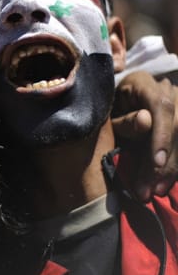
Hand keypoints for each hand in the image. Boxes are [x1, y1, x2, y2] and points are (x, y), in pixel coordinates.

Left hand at [112, 71, 176, 200]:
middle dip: (166, 161)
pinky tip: (165, 184)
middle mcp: (167, 89)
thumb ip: (124, 122)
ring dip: (173, 168)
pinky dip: (176, 168)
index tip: (157, 162)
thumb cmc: (104, 114)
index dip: (162, 135)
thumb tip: (146, 121)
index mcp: (142, 83)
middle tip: (149, 189)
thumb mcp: (106, 118)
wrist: (111, 111)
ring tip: (155, 191)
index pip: (162, 105)